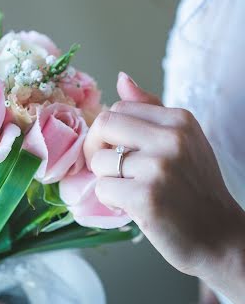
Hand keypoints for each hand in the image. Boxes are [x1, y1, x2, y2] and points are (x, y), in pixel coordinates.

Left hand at [84, 72, 244, 291]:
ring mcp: (159, 167)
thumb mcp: (183, 139)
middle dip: (95, 146)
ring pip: (100, 160)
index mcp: (179, 119)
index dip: (109, 128)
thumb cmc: (196, 187)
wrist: (221, 238)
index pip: (121, 106)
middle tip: (107, 166)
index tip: (115, 147)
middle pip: (104, 124)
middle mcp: (171, 138)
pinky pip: (103, 188)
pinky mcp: (146, 197)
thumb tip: (121, 78)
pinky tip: (132, 207)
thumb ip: (150, 108)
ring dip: (106, 179)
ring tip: (130, 190)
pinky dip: (110, 200)